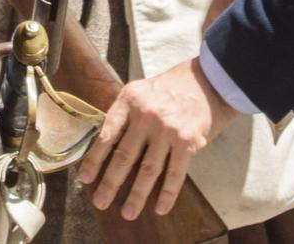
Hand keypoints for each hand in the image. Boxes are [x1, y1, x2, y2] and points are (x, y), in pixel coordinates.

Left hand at [78, 59, 235, 218]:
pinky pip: (175, 173)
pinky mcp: (188, 141)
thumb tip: (104, 148)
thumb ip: (123, 115)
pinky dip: (167, 193)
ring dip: (137, 194)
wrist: (208, 82)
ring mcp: (167, 129)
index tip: (85, 178)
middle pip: (124, 155)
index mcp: (129, 101)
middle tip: (101, 202)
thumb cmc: (168, 89)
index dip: (95, 159)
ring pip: (148, 169)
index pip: (107, 134)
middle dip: (110, 182)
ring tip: (128, 212)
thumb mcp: (138, 92)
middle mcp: (146, 115)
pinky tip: (160, 208)